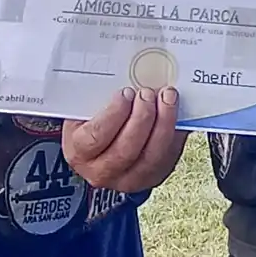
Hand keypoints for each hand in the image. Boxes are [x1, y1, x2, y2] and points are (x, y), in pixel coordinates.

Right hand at [62, 86, 187, 193]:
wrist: (101, 150)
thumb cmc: (92, 123)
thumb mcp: (84, 111)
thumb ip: (96, 98)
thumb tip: (123, 76)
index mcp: (79, 152)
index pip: (96, 137)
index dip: (113, 114)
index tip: (125, 93)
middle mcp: (101, 172)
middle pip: (126, 149)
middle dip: (141, 117)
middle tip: (148, 93)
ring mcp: (129, 180)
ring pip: (151, 156)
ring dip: (163, 123)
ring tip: (167, 98)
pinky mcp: (152, 178)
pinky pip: (168, 157)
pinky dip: (175, 133)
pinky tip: (175, 113)